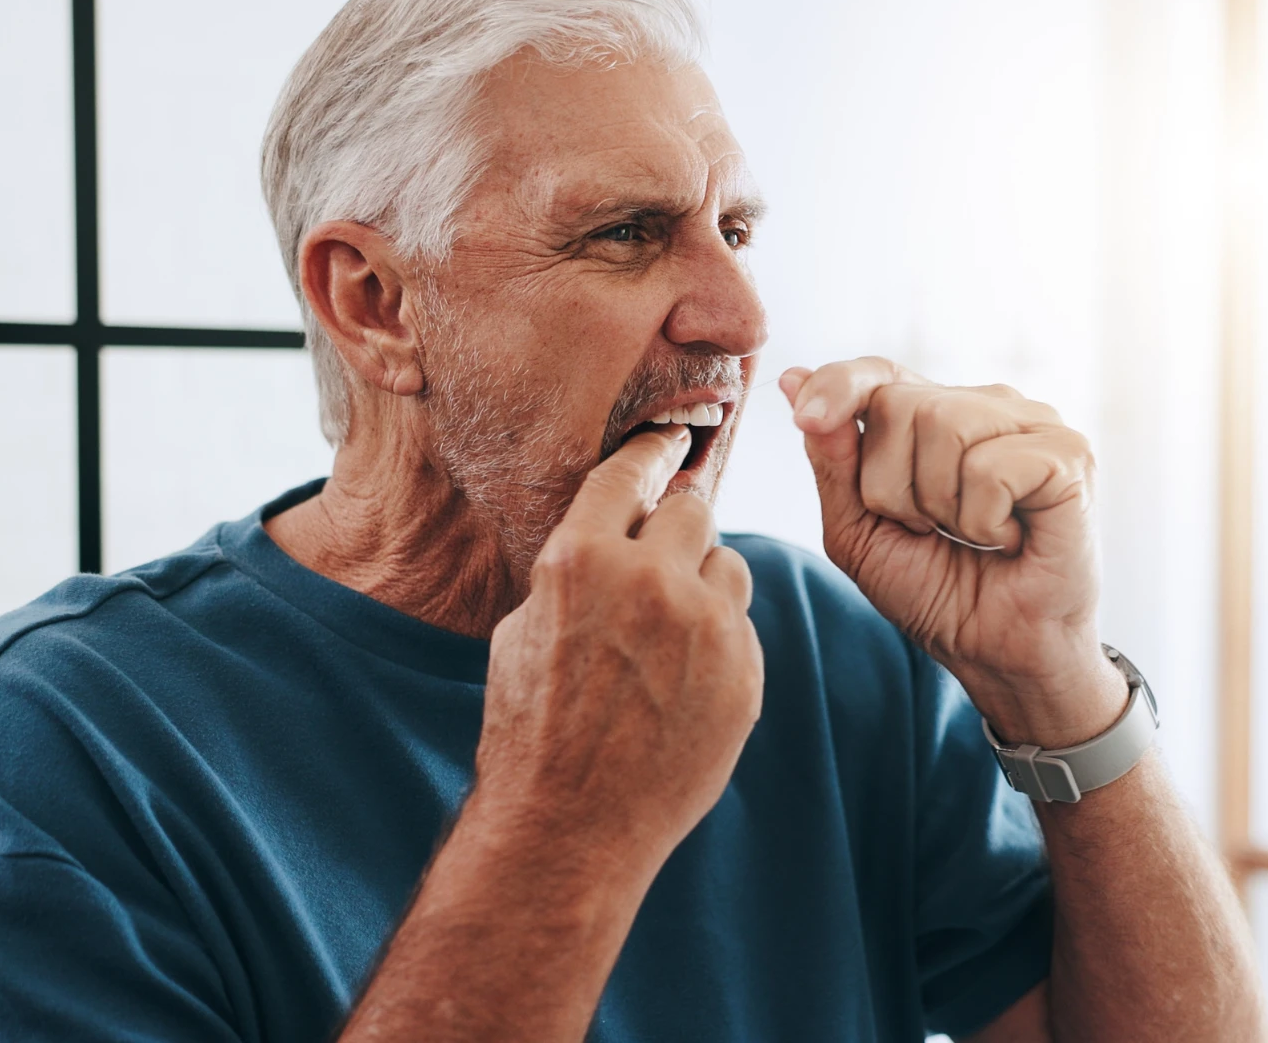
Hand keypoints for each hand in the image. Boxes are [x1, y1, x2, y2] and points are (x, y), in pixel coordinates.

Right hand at [476, 425, 763, 863]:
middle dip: (674, 528)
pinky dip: (719, 640)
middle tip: (658, 558)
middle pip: (691, 509)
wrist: (569, 825)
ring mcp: (706, 628)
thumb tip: (616, 535)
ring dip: (704, 582)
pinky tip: (682, 681)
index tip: (668, 441)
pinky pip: (741, 627)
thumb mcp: (524, 629)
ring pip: (728, 564)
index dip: (650, 451)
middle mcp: (650, 580)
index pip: (630, 471)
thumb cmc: (530, 730)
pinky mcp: (744, 673)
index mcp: (581, 558)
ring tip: (668, 632)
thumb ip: (577, 570)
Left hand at [780, 358, 1123, 747]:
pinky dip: (984, 520)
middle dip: (892, 486)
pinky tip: (1009, 539)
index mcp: (937, 416)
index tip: (806, 416)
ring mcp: (1034, 424)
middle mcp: (987, 407)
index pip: (879, 372)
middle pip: (898, 403)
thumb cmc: (936, 592)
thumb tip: (795, 380)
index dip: (840, 386)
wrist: (997, 653)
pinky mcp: (1069, 454)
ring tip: (973, 535)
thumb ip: (833, 459)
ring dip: (939, 506)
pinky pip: (989, 465)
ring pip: (942, 424)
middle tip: (933, 530)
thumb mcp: (859, 529)